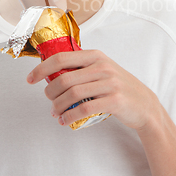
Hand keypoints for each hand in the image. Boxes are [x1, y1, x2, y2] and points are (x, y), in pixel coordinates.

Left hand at [27, 50, 158, 128]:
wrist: (144, 104)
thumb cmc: (118, 86)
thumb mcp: (102, 69)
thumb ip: (81, 68)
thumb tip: (50, 74)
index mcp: (95, 56)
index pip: (61, 58)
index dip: (42, 68)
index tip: (30, 78)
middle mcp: (102, 67)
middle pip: (64, 79)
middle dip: (50, 93)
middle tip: (48, 101)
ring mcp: (109, 83)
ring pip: (72, 94)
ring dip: (58, 106)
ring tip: (55, 113)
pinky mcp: (114, 101)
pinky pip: (84, 109)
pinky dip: (69, 116)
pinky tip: (65, 120)